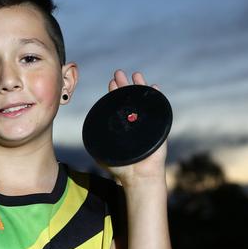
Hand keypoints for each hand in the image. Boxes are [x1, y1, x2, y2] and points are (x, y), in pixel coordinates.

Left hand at [104, 70, 167, 186]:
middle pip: (130, 99)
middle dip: (124, 85)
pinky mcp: (159, 126)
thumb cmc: (121, 168)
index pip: (118, 105)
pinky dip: (157, 96)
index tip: (111, 82)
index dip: (114, 93)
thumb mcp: (103, 152)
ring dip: (140, 86)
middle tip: (119, 73)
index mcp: (122, 125)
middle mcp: (134, 122)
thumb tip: (88, 132)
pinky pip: (159, 108)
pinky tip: (154, 86)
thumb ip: (97, 141)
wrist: (139, 176)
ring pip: (144, 100)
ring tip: (136, 74)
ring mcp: (147, 123)